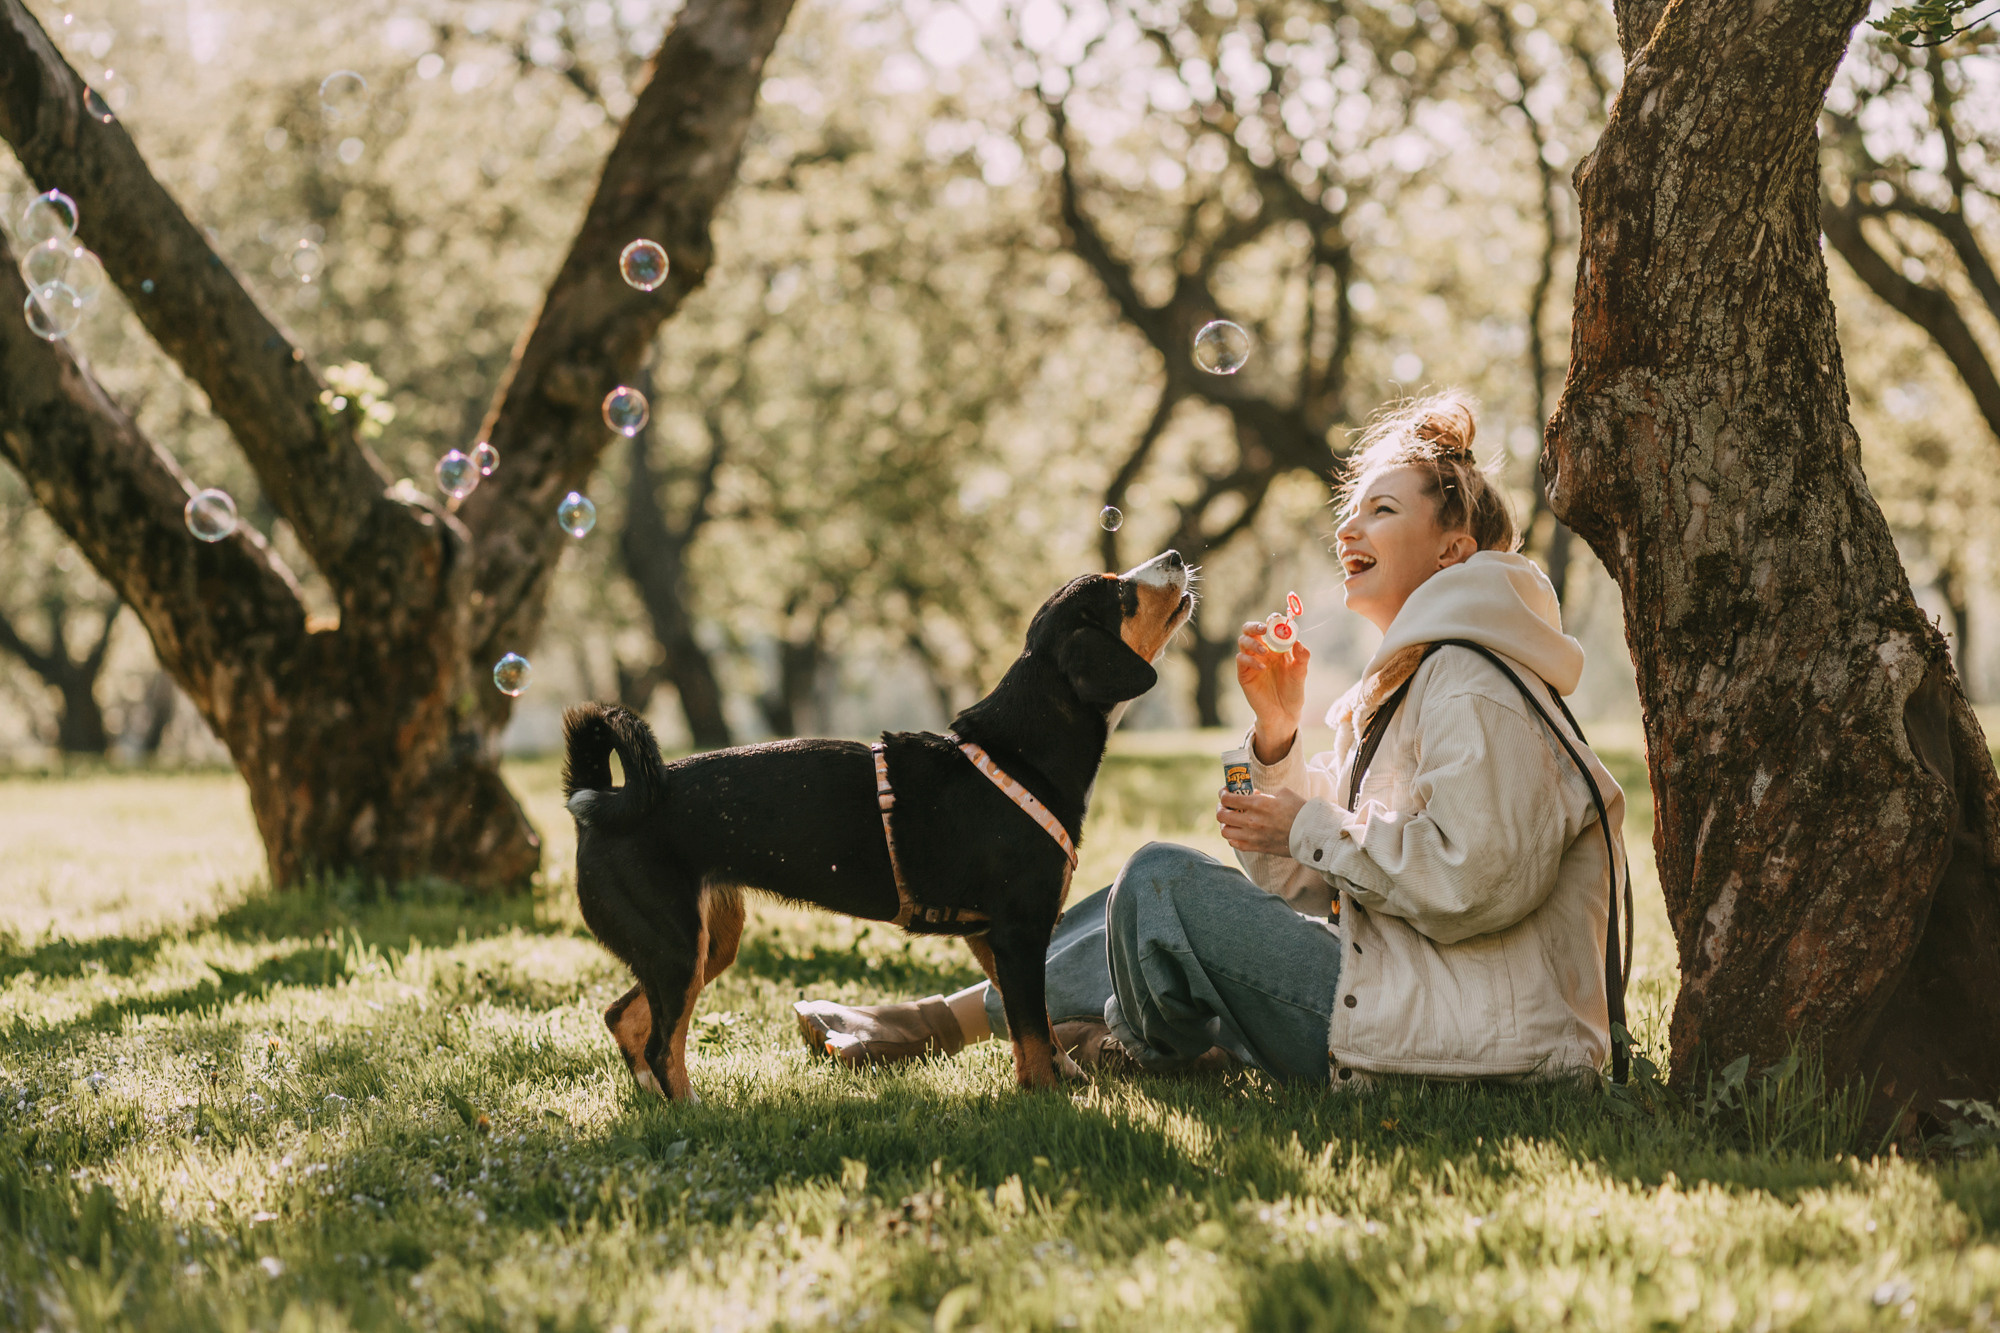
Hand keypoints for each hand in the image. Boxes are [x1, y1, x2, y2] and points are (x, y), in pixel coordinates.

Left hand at [1217, 788, 1306, 856]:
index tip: (1225, 792)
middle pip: (1221, 815)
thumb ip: (1264, 794)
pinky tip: (1238, 831)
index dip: (1223, 794)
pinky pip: (1235, 844)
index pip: (1228, 799)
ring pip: (1225, 831)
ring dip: (1225, 824)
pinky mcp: (1257, 847)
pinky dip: (1233, 837)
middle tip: (1226, 806)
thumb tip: (1253, 794)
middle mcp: (1252, 820)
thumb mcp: (1283, 794)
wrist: (1311, 833)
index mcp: (1258, 804)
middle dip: (1221, 808)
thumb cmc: (1299, 810)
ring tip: (1231, 820)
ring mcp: (1253, 836)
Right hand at [1236, 622, 1309, 761]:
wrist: (1284, 714)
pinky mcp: (1244, 674)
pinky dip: (1250, 660)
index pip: (1271, 626)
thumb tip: (1298, 642)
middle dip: (1255, 625)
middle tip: (1264, 628)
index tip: (1278, 619)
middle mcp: (1262, 651)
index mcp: (1277, 646)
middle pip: (1250, 629)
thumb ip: (1302, 657)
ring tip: (1265, 652)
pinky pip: (1241, 660)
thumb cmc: (1293, 692)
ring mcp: (1251, 662)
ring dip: (1253, 642)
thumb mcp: (1301, 673)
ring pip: (1243, 641)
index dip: (1273, 620)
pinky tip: (1262, 667)